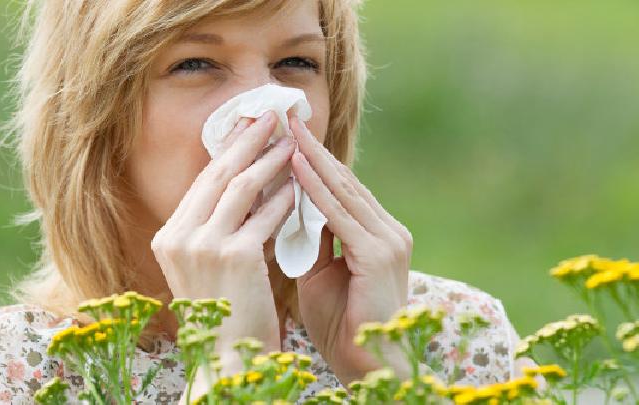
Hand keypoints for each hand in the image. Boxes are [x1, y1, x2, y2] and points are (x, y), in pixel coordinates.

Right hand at [151, 110, 295, 356]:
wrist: (226, 360)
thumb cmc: (224, 315)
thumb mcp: (207, 267)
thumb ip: (216, 228)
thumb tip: (246, 185)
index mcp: (169, 237)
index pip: (203, 182)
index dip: (227, 150)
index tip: (247, 126)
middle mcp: (178, 237)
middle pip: (218, 174)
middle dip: (247, 139)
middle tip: (270, 114)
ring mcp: (203, 245)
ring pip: (242, 187)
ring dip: (269, 160)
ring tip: (291, 141)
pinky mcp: (234, 256)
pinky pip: (265, 216)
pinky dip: (284, 198)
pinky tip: (299, 185)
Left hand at [288, 116, 412, 384]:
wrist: (366, 362)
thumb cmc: (341, 323)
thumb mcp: (321, 272)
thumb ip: (313, 239)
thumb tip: (293, 209)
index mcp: (377, 234)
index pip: (342, 189)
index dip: (314, 162)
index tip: (288, 137)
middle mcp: (388, 230)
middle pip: (344, 181)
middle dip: (312, 150)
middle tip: (286, 119)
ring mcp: (388, 239)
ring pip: (343, 191)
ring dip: (312, 160)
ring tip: (287, 131)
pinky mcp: (378, 253)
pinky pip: (339, 214)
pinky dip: (316, 190)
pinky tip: (296, 167)